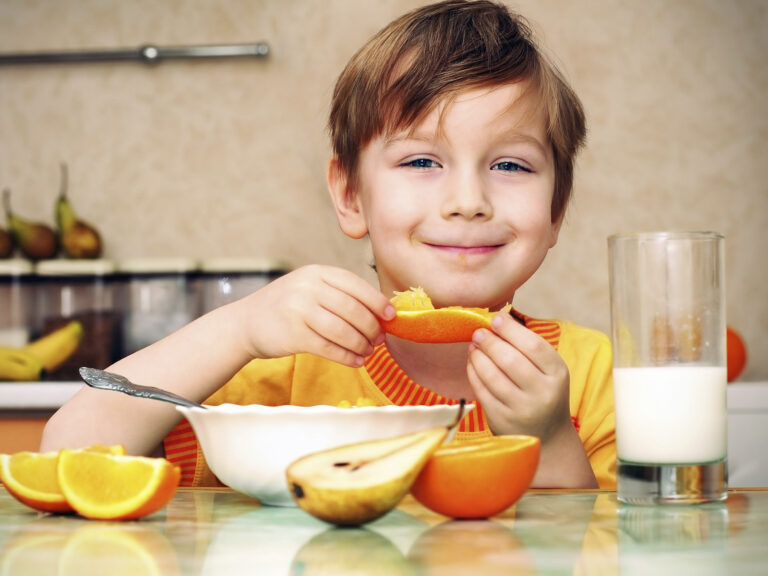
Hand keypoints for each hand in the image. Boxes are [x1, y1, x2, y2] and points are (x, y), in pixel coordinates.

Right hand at [235, 265, 394, 366]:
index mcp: (316, 273)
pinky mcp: (293, 335)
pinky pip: (329, 348)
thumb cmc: (285, 307)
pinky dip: (347, 357)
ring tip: (368, 352)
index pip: (355, 285)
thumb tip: (379, 312)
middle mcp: (308, 288)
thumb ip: (338, 294)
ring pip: (343, 330)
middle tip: (379, 339)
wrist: (245, 323)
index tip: (391, 316)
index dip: (377, 301)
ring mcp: (299, 310)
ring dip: (361, 344)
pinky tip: (356, 361)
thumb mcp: (309, 288)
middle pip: (353, 309)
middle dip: (372, 327)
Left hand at [466, 313, 571, 441]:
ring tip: (473, 345)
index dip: (511, 330)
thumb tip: (498, 320)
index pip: (533, 345)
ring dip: (478, 356)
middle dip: (490, 342)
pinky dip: (473, 372)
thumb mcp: (549, 371)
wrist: (548, 436)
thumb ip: (528, 348)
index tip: (496, 319)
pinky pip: (481, 391)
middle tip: (478, 332)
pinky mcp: (502, 420)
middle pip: (510, 360)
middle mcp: (542, 393)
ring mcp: (521, 409)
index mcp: (558, 374)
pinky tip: (472, 362)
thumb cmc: (544, 392)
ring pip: (492, 375)